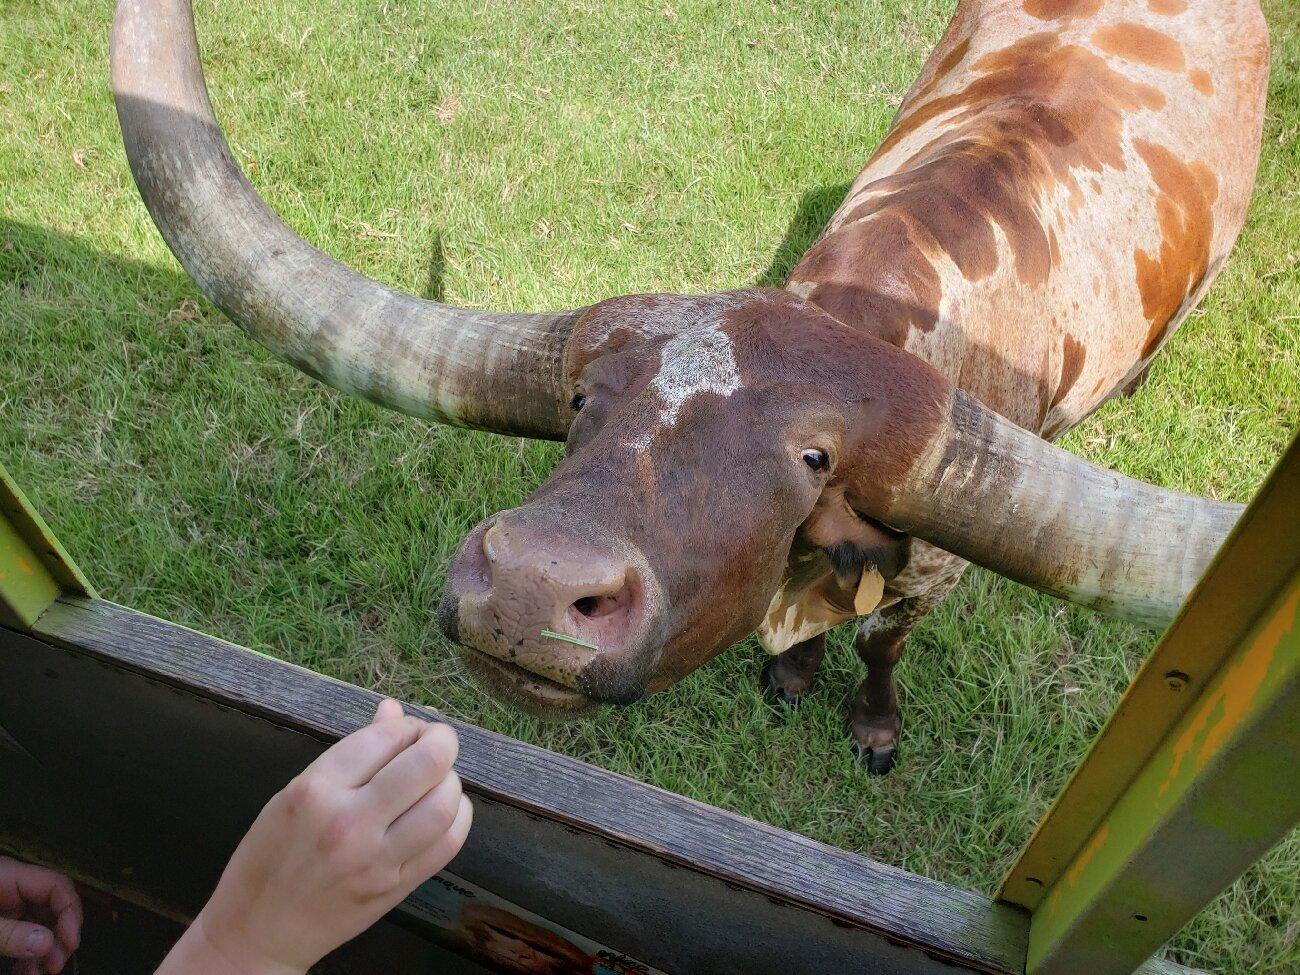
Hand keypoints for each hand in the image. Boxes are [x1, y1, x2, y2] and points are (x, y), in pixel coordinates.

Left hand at [0, 857, 81, 974]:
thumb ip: (10, 934)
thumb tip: (47, 943)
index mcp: (9, 876)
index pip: (56, 886)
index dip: (70, 912)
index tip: (71, 942)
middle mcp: (13, 888)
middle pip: (53, 907)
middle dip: (59, 937)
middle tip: (55, 965)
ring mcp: (7, 905)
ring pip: (40, 924)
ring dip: (44, 952)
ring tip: (38, 973)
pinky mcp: (3, 920)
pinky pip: (25, 934)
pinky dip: (28, 955)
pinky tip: (27, 971)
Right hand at [158, 699, 471, 974]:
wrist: (259, 933)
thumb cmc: (269, 857)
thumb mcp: (293, 794)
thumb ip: (350, 753)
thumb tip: (393, 710)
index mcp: (315, 791)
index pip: (384, 736)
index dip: (405, 725)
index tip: (405, 730)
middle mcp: (349, 823)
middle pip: (427, 764)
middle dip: (441, 741)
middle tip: (436, 743)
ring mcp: (377, 859)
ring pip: (446, 803)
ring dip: (451, 780)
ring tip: (438, 779)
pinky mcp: (396, 887)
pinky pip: (448, 843)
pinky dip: (458, 817)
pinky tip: (447, 810)